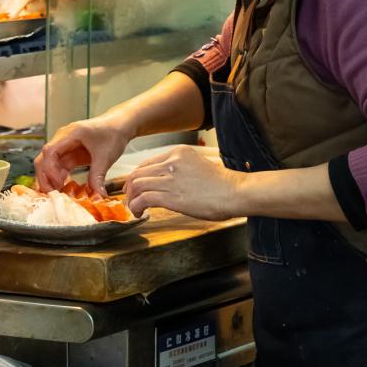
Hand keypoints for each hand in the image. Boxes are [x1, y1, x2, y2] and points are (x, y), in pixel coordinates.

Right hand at [34, 114, 134, 195]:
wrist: (119, 126)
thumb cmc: (113, 134)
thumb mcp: (106, 156)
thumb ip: (98, 176)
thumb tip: (97, 196)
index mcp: (70, 134)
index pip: (50, 151)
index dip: (50, 169)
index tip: (59, 183)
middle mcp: (62, 139)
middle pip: (44, 158)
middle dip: (45, 177)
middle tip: (52, 194)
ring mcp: (64, 147)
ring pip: (48, 164)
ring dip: (50, 179)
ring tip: (57, 194)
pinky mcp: (69, 155)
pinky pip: (58, 167)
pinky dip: (58, 179)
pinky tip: (63, 189)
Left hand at [123, 145, 245, 219]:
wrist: (236, 192)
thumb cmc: (223, 184)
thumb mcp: (198, 166)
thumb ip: (180, 170)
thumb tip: (167, 183)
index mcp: (178, 153)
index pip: (147, 163)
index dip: (136, 177)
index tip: (134, 188)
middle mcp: (171, 162)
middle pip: (138, 173)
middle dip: (130, 188)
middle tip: (129, 199)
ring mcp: (170, 178)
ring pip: (137, 186)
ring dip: (131, 199)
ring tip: (135, 209)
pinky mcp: (171, 196)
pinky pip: (143, 199)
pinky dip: (137, 207)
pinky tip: (141, 213)